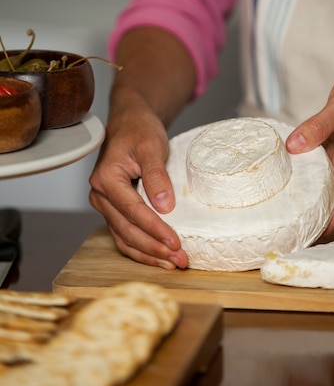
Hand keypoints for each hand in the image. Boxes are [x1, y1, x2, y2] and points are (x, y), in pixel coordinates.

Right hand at [89, 27, 195, 268]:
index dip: (155, 230)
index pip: (133, 211)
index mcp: (106, 178)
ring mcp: (106, 204)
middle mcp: (100, 195)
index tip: (176, 243)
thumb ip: (156, 175)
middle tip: (180, 260)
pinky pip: (125, 235)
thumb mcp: (151, 146)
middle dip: (154, 248)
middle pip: (127, 230)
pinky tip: (159, 257)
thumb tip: (164, 207)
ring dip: (148, 254)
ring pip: (124, 238)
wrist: (130, 122)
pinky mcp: (115, 209)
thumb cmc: (139, 129)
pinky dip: (141, 248)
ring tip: (173, 264)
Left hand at [286, 61, 333, 232]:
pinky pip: (314, 167)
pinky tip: (284, 178)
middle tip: (285, 233)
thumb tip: (293, 146)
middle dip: (313, 220)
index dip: (330, 226)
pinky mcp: (330, 146)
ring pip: (322, 186)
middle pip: (331, 202)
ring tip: (280, 214)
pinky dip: (302, 176)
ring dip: (306, 200)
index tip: (309, 239)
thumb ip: (319, 125)